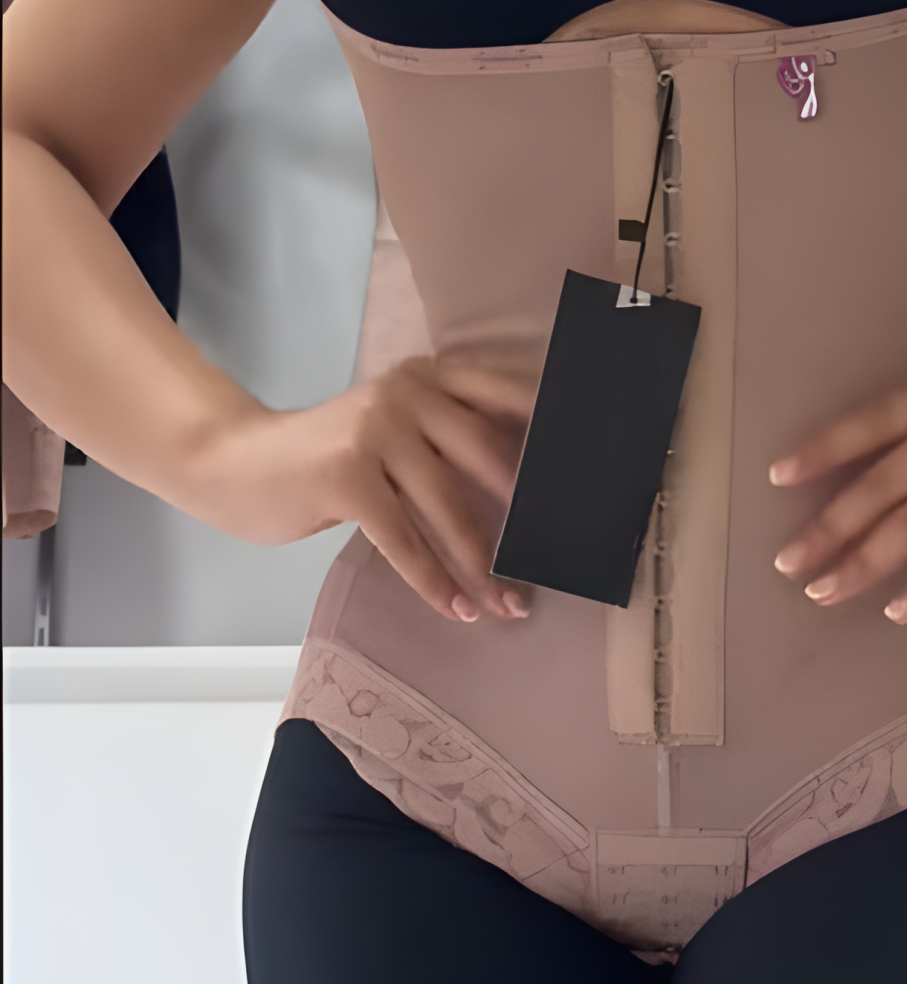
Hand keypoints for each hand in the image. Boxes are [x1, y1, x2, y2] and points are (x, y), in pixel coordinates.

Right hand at [180, 350, 536, 623]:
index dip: (552, 435)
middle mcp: (409, 391)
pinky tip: (456, 607)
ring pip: (449, 506)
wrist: (236, 463)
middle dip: (528, 514)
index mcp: (431, 375)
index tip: (592, 477)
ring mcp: (376, 430)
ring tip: (508, 604)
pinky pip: (404, 537)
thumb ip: (449, 437)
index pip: (508, 397)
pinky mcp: (345, 474)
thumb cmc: (329, 456)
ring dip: (482, 564)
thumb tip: (529, 484)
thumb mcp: (394, 429)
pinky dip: (432, 579)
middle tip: (559, 559)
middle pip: (490, 456)